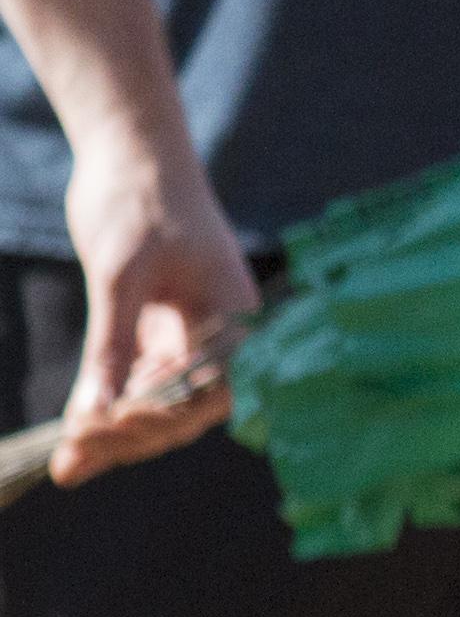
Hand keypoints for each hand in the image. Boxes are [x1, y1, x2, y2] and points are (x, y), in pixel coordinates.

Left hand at [49, 130, 249, 483]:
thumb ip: (112, 343)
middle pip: (184, 410)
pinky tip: (72, 436)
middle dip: (130, 436)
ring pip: (157, 407)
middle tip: (73, 455)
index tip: (105, 427)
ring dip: (113, 435)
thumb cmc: (140, 200)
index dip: (162, 417)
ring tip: (66, 462)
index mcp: (237, 320)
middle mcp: (220, 337)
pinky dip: (103, 409)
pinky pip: (133, 385)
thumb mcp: (119, 272)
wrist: (131, 154)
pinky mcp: (154, 336)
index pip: (211, 391)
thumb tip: (97, 411)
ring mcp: (187, 339)